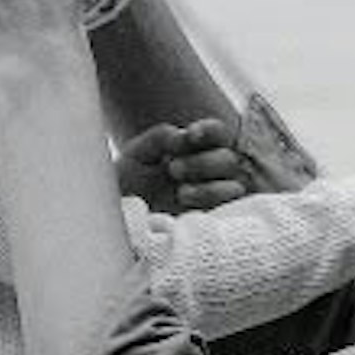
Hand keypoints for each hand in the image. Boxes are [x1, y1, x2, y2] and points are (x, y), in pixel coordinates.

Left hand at [114, 112, 256, 214]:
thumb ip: (160, 137)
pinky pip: (230, 215)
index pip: (217, 133)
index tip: (191, 136)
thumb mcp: (138, 154)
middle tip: (173, 169)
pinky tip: (191, 211)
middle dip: (203, 163)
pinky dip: (215, 210)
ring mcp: (215, 199)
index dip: (210, 131)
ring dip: (210, 189)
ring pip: (234, 188)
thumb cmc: (130, 182)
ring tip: (181, 194)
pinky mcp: (214, 223)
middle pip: (229, 159)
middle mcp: (211, 172)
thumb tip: (183, 137)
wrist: (119, 220)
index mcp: (196, 150)